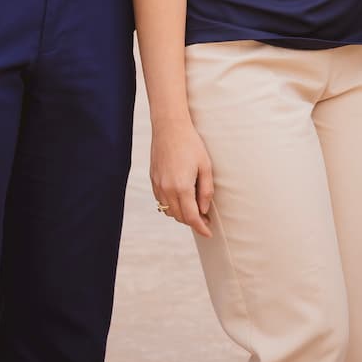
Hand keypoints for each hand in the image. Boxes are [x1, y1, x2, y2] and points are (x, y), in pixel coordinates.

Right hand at [150, 117, 215, 236]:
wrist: (169, 128)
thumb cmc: (191, 144)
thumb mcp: (205, 166)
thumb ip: (205, 190)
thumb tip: (204, 210)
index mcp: (182, 187)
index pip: (191, 216)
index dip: (200, 227)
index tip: (209, 233)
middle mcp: (167, 189)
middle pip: (179, 216)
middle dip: (193, 221)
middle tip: (206, 219)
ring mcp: (157, 186)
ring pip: (169, 211)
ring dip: (181, 214)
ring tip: (194, 209)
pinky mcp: (153, 180)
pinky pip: (161, 201)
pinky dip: (171, 205)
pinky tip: (181, 199)